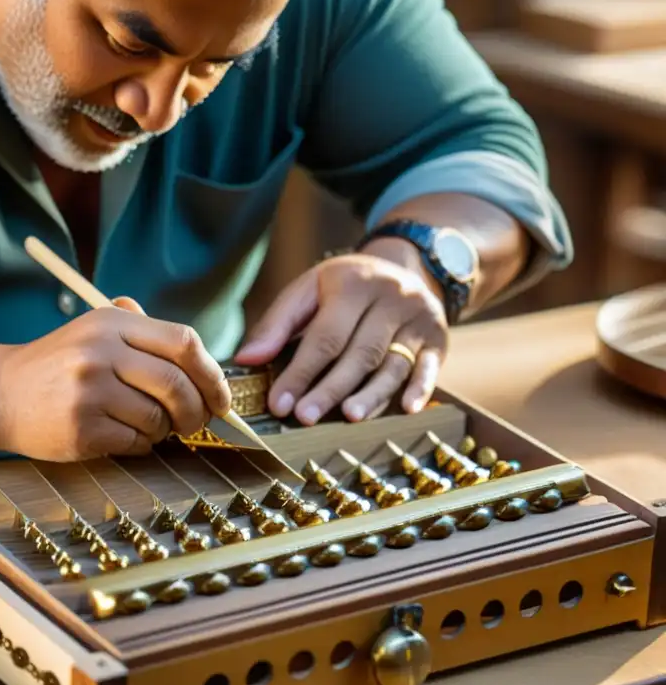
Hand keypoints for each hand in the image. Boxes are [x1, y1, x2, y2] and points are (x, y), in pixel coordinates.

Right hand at [0, 298, 231, 460]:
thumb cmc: (58, 366)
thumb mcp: (94, 331)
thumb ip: (142, 332)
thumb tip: (204, 362)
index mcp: (111, 322)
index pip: (184, 342)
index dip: (211, 373)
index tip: (220, 397)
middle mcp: (100, 351)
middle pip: (176, 383)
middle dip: (196, 409)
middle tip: (195, 422)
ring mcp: (89, 390)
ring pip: (158, 418)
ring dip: (164, 430)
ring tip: (147, 426)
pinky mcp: (81, 427)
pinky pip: (135, 442)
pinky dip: (141, 444)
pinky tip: (123, 436)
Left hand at [233, 249, 447, 423]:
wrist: (404, 266)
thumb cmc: (344, 287)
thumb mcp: (308, 290)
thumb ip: (277, 324)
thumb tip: (246, 359)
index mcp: (352, 283)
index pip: (324, 336)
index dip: (301, 372)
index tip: (279, 403)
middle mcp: (389, 297)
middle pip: (359, 352)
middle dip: (330, 388)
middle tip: (305, 417)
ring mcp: (418, 317)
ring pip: (393, 363)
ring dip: (371, 394)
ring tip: (349, 417)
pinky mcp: (438, 336)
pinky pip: (430, 366)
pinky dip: (420, 389)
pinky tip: (408, 409)